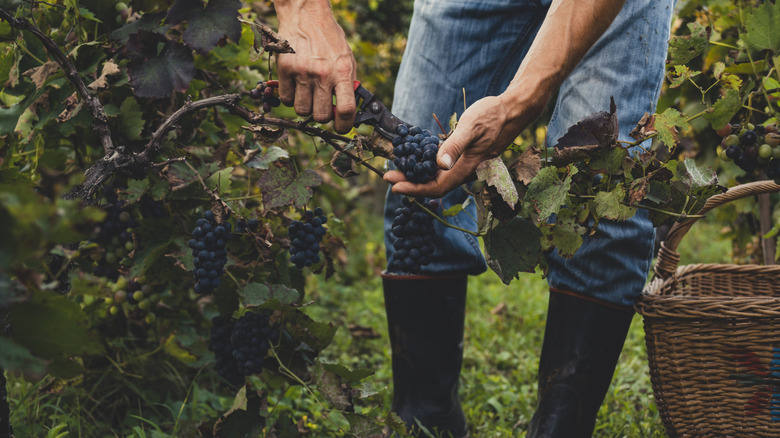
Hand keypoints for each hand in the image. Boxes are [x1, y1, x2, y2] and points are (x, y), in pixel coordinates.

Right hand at [275, 6, 356, 132]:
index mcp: (343, 72)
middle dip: (322, 116)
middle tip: (322, 106)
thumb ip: (348, 84)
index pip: (347, 110)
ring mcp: (302, 72)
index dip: (344, 125)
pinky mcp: (285, 69)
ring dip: (305, 107)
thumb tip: (347, 112)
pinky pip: (286, 99)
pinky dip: (291, 98)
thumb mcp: (347, 59)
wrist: (306, 15)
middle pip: (321, 116)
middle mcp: (323, 74)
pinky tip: (296, 86)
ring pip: (302, 111)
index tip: (341, 128)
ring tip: (308, 93)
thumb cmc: (329, 39)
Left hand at [384, 94, 538, 197]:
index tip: (394, 185)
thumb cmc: (493, 116)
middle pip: (434, 186)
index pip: (436, 187)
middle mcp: (464, 170)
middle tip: (388, 177)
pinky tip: (414, 158)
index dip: (414, 189)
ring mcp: (463, 164)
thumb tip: (439, 164)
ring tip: (396, 169)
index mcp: (466, 168)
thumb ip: (456, 145)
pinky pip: (442, 168)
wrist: (511, 110)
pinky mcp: (462, 156)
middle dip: (410, 184)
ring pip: (437, 178)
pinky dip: (426, 166)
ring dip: (416, 176)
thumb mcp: (472, 127)